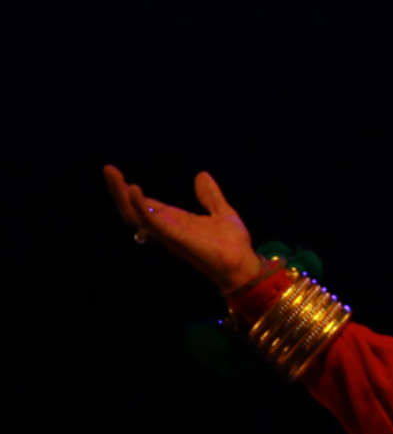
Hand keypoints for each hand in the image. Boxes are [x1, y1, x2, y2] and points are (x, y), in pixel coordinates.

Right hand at [105, 165, 262, 290]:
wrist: (243, 264)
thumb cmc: (232, 244)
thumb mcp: (221, 212)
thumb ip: (210, 196)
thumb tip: (202, 175)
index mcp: (174, 221)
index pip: (145, 205)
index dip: (130, 191)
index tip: (118, 174)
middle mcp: (166, 228)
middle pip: (132, 210)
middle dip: (118, 190)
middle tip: (108, 169)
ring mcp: (167, 233)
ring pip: (133, 215)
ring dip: (120, 194)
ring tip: (111, 174)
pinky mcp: (173, 237)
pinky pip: (151, 222)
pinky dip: (140, 206)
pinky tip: (134, 189)